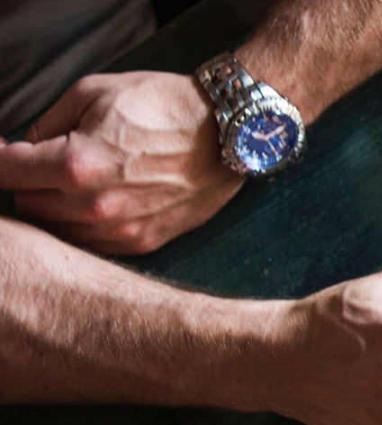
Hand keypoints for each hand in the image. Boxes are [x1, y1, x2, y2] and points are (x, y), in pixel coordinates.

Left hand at [0, 72, 242, 254]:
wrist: (229, 131)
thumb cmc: (163, 105)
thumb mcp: (94, 92)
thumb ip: (47, 123)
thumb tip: (24, 148)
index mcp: (74, 164)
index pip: (4, 172)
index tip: (4, 153)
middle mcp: (92, 205)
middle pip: (25, 205)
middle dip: (28, 183)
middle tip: (45, 165)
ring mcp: (118, 229)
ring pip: (55, 230)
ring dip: (55, 208)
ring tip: (75, 185)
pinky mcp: (142, 242)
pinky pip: (91, 244)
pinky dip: (84, 226)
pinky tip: (99, 203)